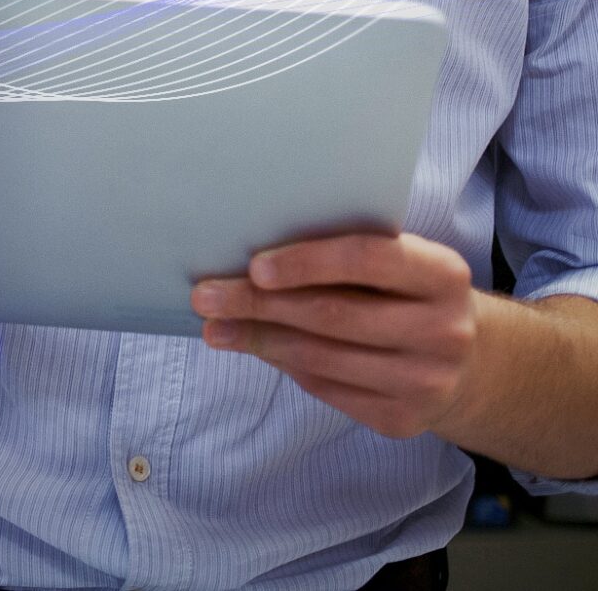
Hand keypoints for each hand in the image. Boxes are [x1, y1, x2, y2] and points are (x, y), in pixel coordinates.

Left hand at [192, 233, 479, 439]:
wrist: (468, 361)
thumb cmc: (405, 294)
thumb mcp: (395, 264)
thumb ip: (342, 255)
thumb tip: (248, 262)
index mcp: (443, 275)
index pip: (368, 259)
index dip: (307, 262)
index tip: (254, 267)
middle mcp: (445, 330)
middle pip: (334, 315)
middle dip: (259, 305)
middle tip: (205, 296)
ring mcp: (428, 381)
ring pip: (323, 358)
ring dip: (259, 341)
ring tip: (214, 328)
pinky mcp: (405, 419)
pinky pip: (327, 390)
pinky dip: (285, 366)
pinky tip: (258, 349)